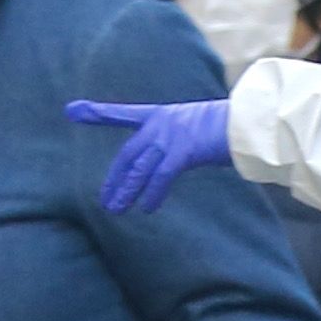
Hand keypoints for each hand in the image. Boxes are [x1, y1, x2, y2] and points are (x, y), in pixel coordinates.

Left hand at [64, 94, 237, 215]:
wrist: (248, 123)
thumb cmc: (232, 128)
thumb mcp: (201, 127)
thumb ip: (182, 142)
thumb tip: (174, 159)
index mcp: (162, 114)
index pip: (124, 114)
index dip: (97, 113)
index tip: (71, 111)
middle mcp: (162, 124)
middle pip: (128, 154)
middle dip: (114, 178)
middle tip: (105, 199)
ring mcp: (171, 136)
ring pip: (140, 168)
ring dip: (126, 191)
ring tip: (116, 209)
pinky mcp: (183, 151)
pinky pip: (161, 177)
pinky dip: (152, 194)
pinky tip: (147, 209)